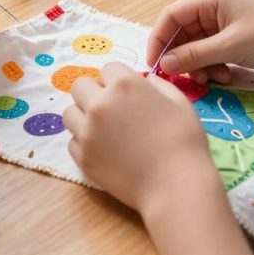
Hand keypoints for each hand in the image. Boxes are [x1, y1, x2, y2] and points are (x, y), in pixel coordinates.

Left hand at [63, 63, 212, 213]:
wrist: (175, 185)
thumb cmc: (183, 140)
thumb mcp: (178, 102)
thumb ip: (158, 85)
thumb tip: (145, 82)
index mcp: (124, 84)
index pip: (108, 69)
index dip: (118, 80)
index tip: (128, 93)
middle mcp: (99, 104)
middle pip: (81, 86)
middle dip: (94, 92)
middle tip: (112, 108)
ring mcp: (87, 132)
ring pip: (70, 113)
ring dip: (83, 116)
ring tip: (103, 129)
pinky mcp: (83, 158)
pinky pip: (72, 141)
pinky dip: (85, 142)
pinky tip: (104, 150)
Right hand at [147, 0, 253, 84]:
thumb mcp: (230, 47)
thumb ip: (194, 55)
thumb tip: (164, 63)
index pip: (171, 15)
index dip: (158, 39)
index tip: (154, 65)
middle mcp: (214, 8)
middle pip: (183, 32)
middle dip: (182, 57)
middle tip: (186, 79)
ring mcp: (225, 24)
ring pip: (197, 46)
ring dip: (199, 65)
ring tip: (211, 80)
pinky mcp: (235, 40)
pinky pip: (212, 53)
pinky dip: (213, 66)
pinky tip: (226, 77)